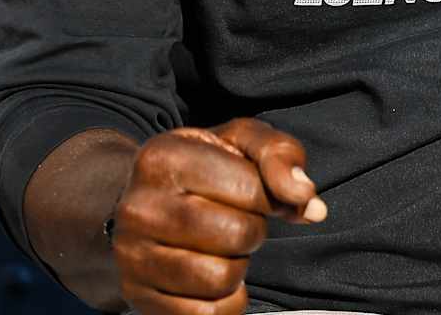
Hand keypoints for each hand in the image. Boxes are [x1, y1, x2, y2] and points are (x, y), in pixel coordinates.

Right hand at [113, 119, 325, 314]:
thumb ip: (278, 154)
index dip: (269, 196)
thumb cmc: (200, 169)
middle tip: (235, 220)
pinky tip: (214, 276)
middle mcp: (140, 207)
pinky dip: (226, 302)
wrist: (138, 205)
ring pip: (222, 280)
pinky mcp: (138, 297)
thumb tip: (307, 201)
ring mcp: (133, 256)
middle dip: (253, 231)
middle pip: (238, 236)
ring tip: (222, 247)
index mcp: (164, 157)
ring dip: (239, 267)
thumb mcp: (238, 141)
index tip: (255, 194)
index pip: (249, 189)